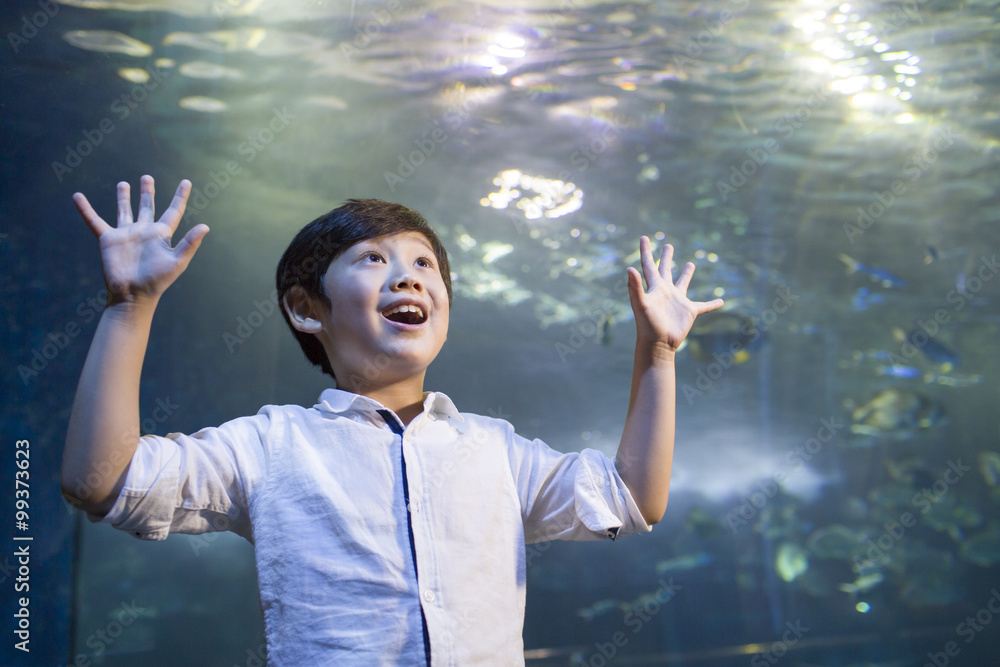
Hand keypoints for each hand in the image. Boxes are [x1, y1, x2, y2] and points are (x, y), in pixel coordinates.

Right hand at [74, 175, 208, 306]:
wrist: (133, 294)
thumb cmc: (157, 280)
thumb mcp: (177, 261)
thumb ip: (190, 243)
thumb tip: (206, 226)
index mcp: (161, 235)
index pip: (173, 211)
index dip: (180, 197)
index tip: (186, 182)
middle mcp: (144, 231)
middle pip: (147, 207)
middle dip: (147, 192)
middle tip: (147, 178)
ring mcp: (125, 234)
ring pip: (124, 211)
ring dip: (124, 197)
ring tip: (124, 183)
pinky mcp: (108, 239)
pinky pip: (94, 221)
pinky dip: (85, 209)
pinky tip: (77, 196)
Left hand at [626, 236, 723, 351]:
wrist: (658, 344)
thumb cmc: (647, 324)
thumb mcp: (640, 304)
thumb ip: (635, 287)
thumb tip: (629, 268)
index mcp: (654, 287)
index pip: (649, 265)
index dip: (646, 251)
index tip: (643, 237)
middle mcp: (666, 291)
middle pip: (665, 270)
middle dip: (666, 257)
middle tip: (668, 245)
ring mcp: (678, 301)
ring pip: (683, 283)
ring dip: (687, 274)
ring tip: (691, 264)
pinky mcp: (689, 312)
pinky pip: (703, 306)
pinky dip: (712, 304)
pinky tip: (721, 301)